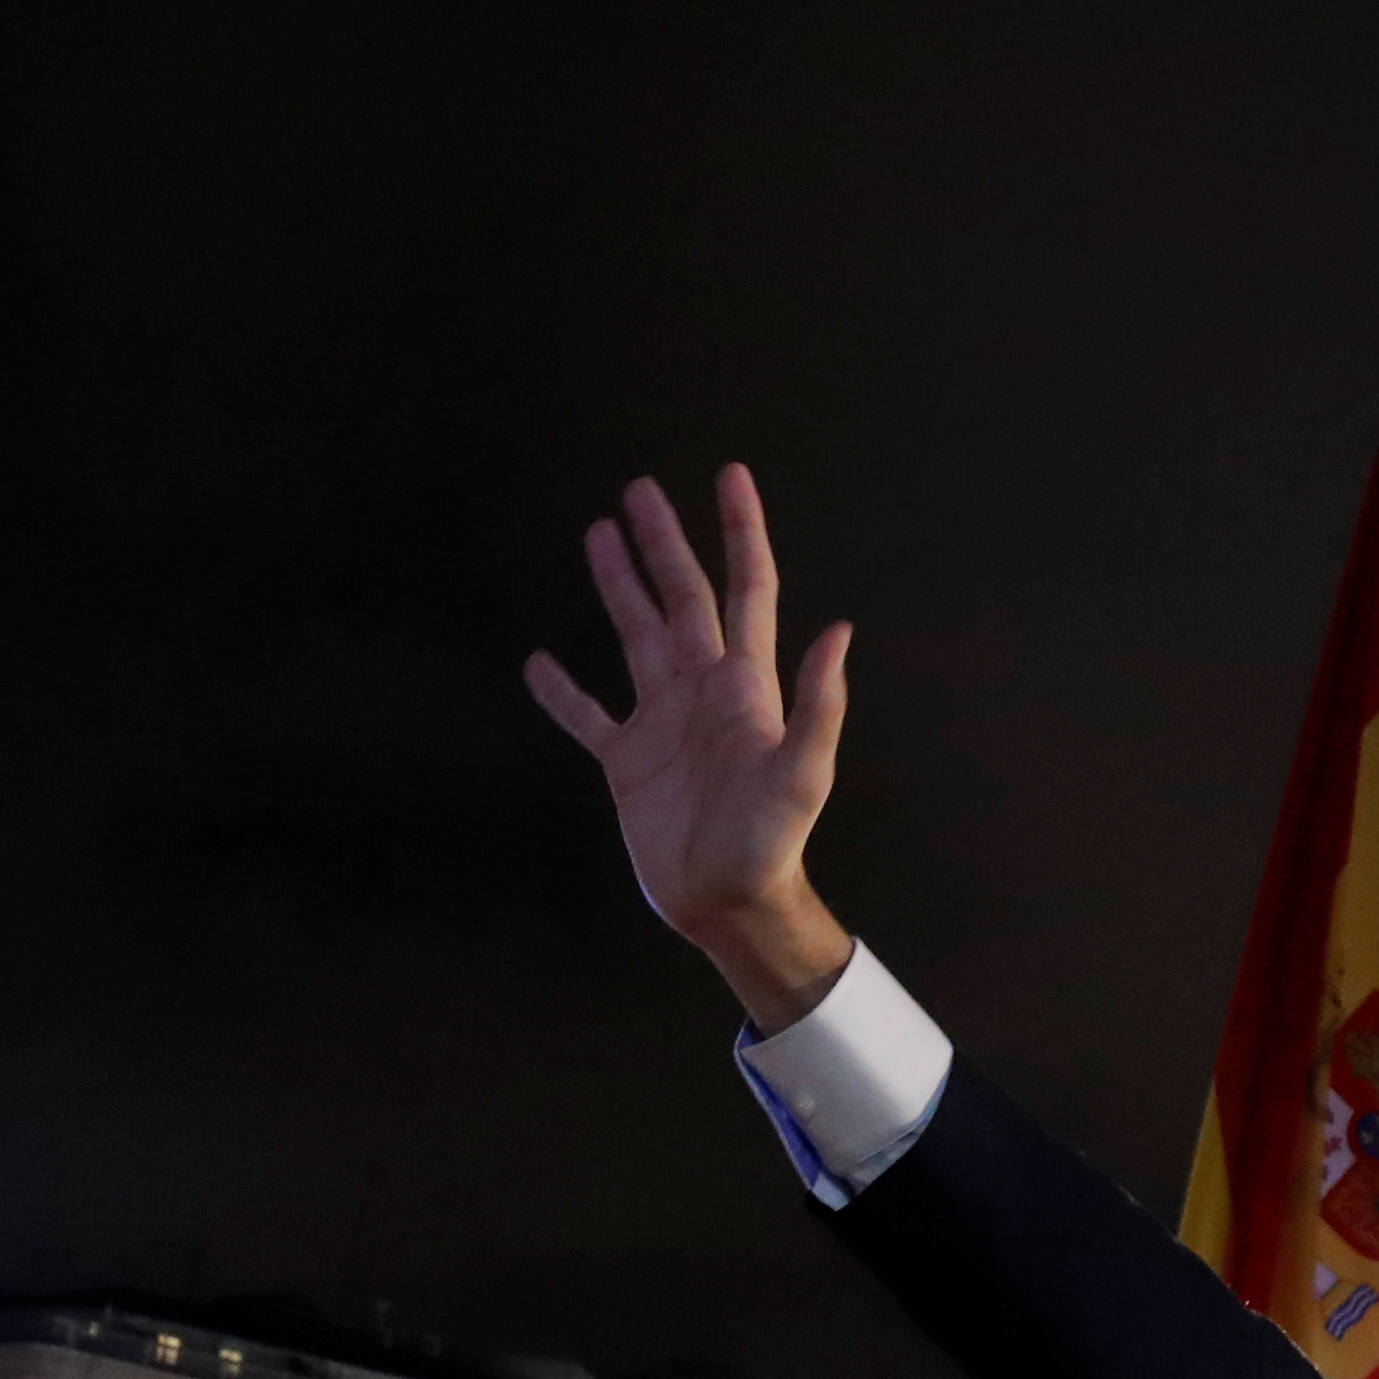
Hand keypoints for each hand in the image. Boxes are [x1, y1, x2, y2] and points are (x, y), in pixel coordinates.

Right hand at [523, 466, 859, 1031]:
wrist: (729, 902)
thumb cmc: (771, 843)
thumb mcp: (802, 774)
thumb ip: (817, 704)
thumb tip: (838, 631)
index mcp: (744, 685)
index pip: (745, 589)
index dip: (739, 532)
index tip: (728, 476)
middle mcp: (701, 690)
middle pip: (681, 597)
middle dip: (663, 542)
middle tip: (638, 490)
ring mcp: (662, 723)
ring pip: (634, 637)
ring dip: (617, 586)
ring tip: (596, 535)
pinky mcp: (628, 762)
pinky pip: (588, 716)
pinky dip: (563, 692)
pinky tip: (539, 663)